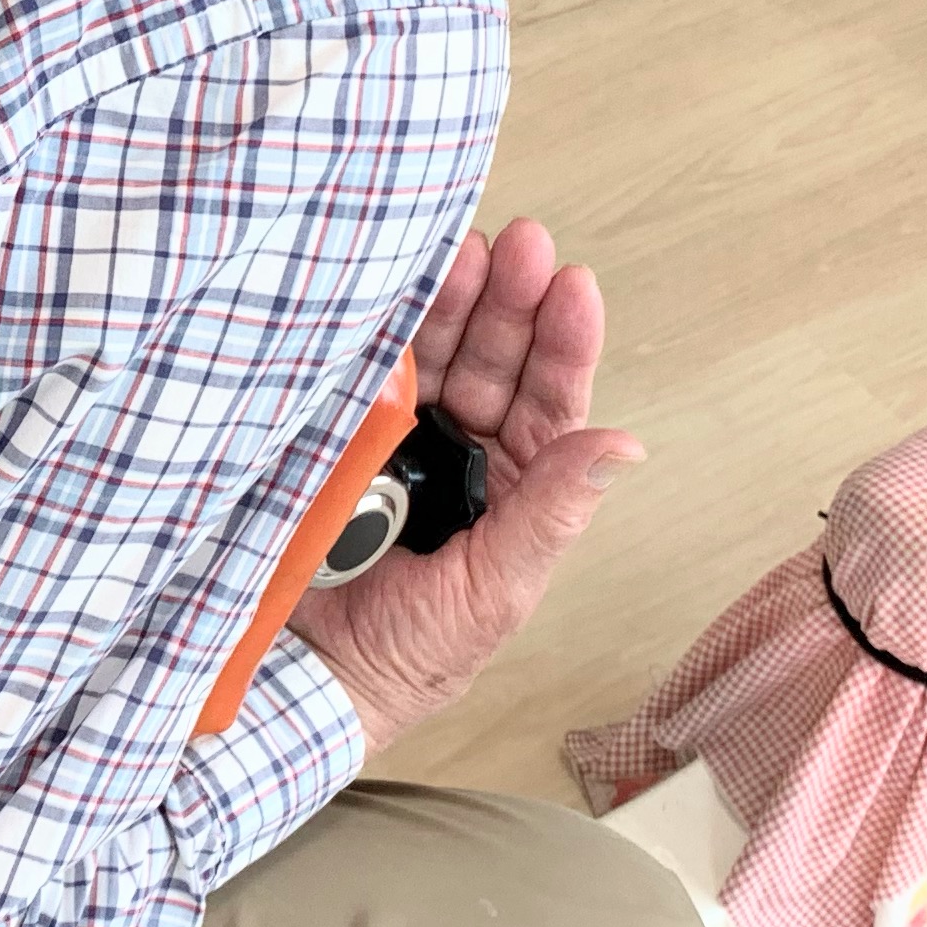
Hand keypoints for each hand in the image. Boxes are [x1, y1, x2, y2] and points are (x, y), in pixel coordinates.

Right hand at [291, 218, 640, 753]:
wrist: (304, 680)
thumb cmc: (406, 657)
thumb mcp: (495, 590)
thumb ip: (550, 514)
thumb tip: (622, 447)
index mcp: (509, 491)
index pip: (547, 404)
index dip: (561, 344)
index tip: (571, 286)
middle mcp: (456, 456)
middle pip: (491, 362)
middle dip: (505, 302)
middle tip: (516, 247)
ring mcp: (392, 441)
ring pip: (431, 356)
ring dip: (447, 302)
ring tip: (461, 252)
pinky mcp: (332, 435)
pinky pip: (360, 375)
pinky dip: (377, 332)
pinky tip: (388, 289)